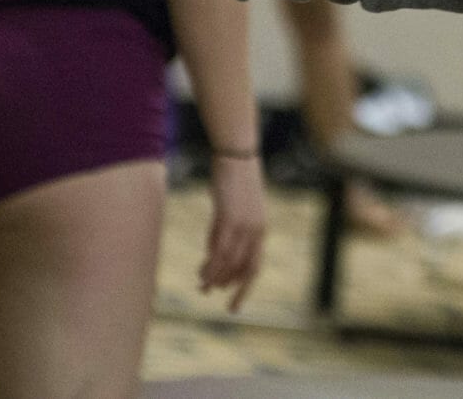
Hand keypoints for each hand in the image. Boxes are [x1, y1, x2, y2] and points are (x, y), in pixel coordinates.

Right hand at [200, 154, 266, 311]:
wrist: (236, 157)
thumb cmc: (234, 182)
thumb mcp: (233, 211)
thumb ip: (225, 233)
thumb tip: (213, 255)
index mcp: (261, 230)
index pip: (254, 265)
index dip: (244, 285)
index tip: (233, 300)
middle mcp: (256, 230)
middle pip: (246, 268)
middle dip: (235, 289)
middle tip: (222, 304)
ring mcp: (244, 225)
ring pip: (229, 262)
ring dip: (215, 277)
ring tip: (202, 288)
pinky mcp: (229, 218)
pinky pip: (219, 248)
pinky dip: (210, 264)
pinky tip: (202, 273)